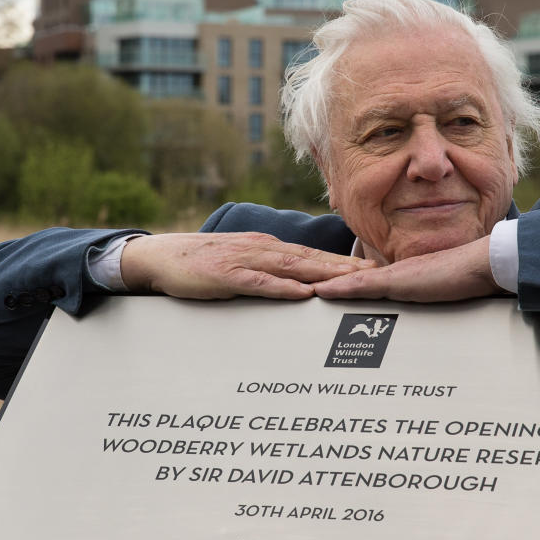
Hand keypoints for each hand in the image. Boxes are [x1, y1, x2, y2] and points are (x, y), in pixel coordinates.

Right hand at [121, 233, 375, 299]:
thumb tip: (298, 281)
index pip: (312, 254)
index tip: (372, 267)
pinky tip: (303, 292)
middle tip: (377, 273)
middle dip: (345, 266)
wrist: (162, 256)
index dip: (343, 260)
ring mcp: (244, 261)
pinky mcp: (227, 276)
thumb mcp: (242, 263)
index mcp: (267, 247)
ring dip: (323, 274)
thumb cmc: (203, 263)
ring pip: (291, 267)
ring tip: (352, 281)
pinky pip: (259, 282)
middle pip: (311, 258)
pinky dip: (282, 287)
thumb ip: (269, 270)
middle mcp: (262, 249)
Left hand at [312, 236, 504, 302]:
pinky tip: (323, 291)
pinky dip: (342, 288)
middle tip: (299, 292)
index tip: (321, 291)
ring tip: (301, 290)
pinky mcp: (399, 281)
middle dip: (327, 287)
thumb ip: (430, 299)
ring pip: (352, 281)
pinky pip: (364, 285)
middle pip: (352, 280)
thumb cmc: (470, 279)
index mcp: (401, 277)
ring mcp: (395, 276)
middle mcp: (394, 273)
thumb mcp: (442, 294)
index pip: (364, 281)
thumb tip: (427, 309)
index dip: (341, 285)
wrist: (485, 264)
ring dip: (328, 286)